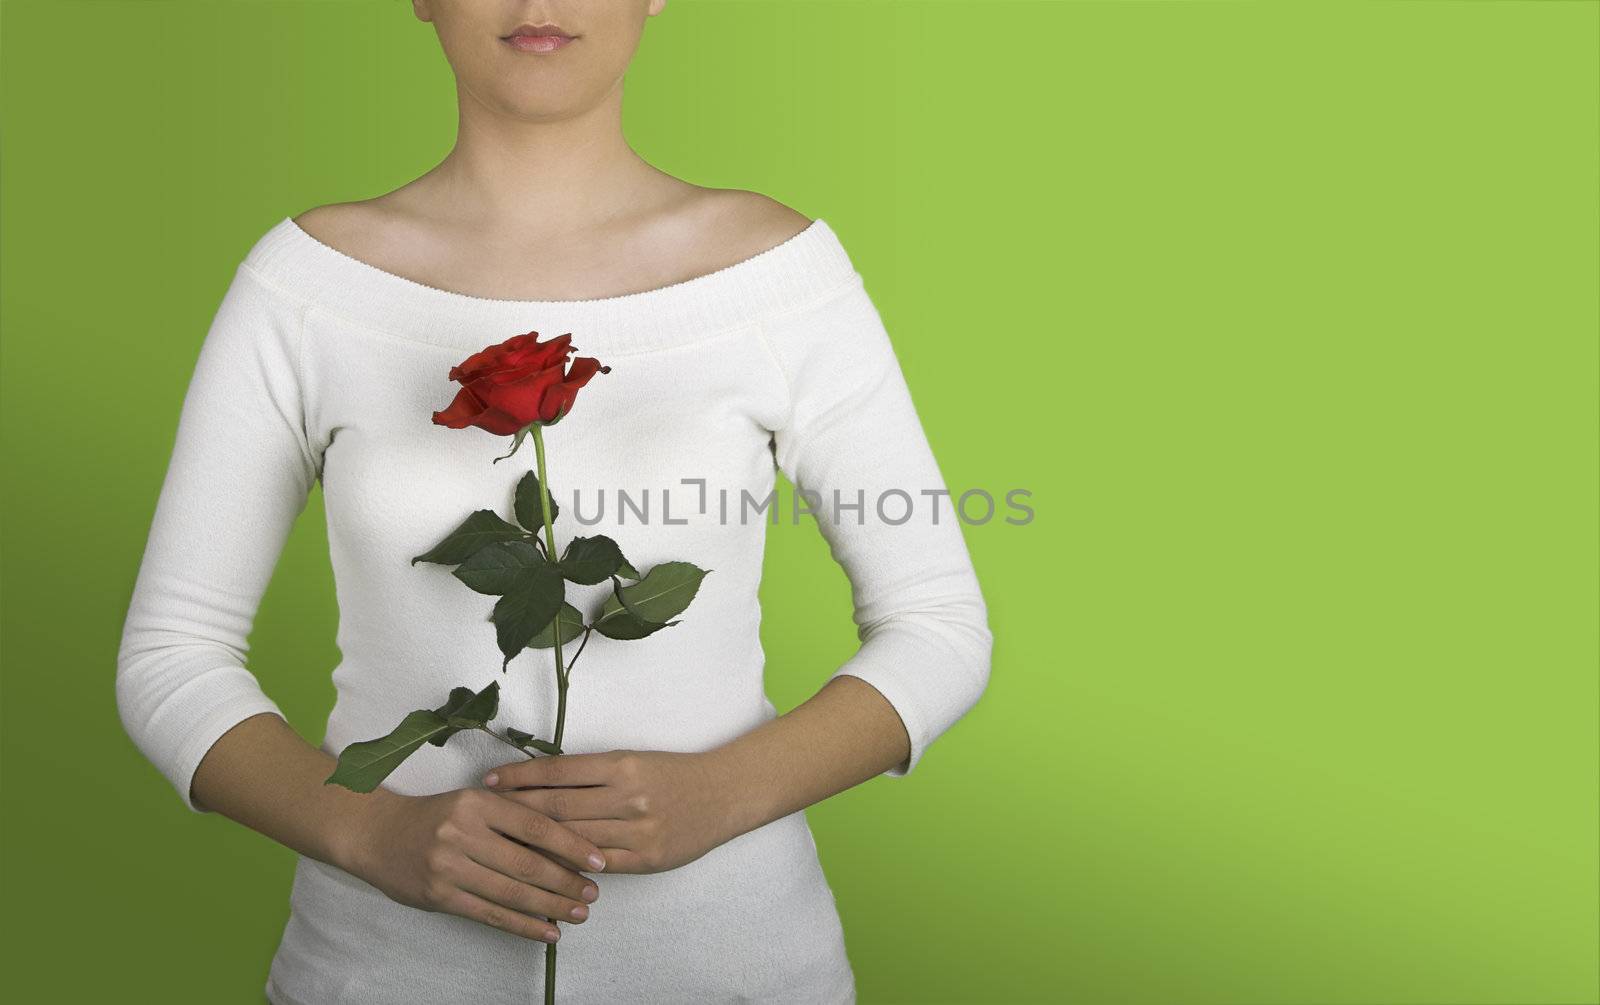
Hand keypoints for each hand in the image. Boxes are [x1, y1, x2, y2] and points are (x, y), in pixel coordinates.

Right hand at [344, 788, 606, 942]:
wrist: (377, 833)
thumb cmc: (436, 816)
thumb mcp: (472, 801)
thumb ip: (512, 816)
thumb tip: (568, 843)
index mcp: (478, 802)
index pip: (536, 826)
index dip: (571, 845)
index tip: (599, 861)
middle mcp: (463, 832)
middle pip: (527, 864)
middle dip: (566, 883)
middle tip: (593, 894)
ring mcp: (448, 866)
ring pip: (511, 893)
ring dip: (550, 907)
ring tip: (578, 914)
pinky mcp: (439, 895)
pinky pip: (489, 914)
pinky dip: (522, 926)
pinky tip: (547, 932)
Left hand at [481, 749, 747, 873]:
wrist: (724, 793)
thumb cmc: (674, 773)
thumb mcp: (634, 760)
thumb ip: (593, 772)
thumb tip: (541, 782)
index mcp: (621, 764)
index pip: (558, 771)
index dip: (520, 777)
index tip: (490, 779)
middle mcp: (627, 795)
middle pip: (558, 806)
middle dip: (516, 809)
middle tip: (482, 812)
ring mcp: (637, 829)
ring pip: (574, 838)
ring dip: (536, 841)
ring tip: (503, 841)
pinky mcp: (646, 857)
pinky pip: (598, 864)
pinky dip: (569, 864)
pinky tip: (545, 865)